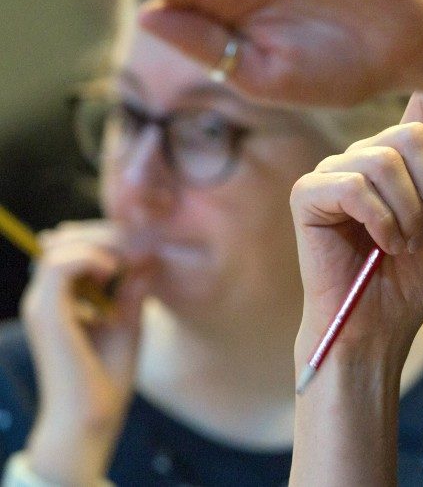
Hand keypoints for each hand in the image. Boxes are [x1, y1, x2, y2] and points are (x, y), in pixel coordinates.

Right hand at [22, 222, 155, 482]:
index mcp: (60, 298)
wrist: (92, 419)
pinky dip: (89, 258)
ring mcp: (41, 305)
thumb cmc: (109, 374)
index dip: (109, 236)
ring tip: (129, 258)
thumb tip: (150, 253)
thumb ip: (133, 286)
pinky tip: (115, 270)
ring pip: (61, 247)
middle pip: (68, 240)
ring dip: (100, 243)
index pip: (74, 245)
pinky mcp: (47, 315)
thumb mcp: (128, 318)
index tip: (145, 244)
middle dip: (108, 234)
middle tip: (142, 242)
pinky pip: (58, 266)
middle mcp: (45, 298)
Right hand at [291, 93, 422, 361]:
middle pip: (411, 135)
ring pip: (385, 161)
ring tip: (403, 244)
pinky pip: (355, 186)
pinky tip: (379, 245)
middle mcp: (364, 154)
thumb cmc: (413, 274)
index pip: (422, 102)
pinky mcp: (308, 193)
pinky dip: (380, 221)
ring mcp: (333, 170)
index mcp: (397, 154)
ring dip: (408, 213)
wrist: (380, 325)